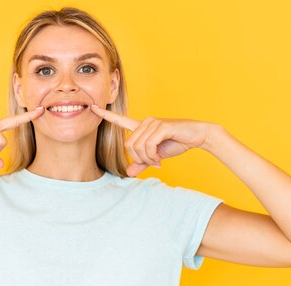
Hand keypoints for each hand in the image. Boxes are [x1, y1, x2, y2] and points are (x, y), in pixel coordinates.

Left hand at [90, 104, 215, 176]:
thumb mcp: (156, 156)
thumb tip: (128, 173)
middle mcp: (145, 122)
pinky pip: (148, 145)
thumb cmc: (176, 143)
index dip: (106, 115)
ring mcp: (153, 123)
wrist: (197, 136)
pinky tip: (160, 159)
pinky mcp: (162, 126)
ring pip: (138, 146)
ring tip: (157, 160)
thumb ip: (141, 163)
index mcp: (142, 127)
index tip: (92, 108)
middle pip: (129, 145)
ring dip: (147, 159)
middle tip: (152, 162)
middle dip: (139, 158)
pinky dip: (153, 156)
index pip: (120, 121)